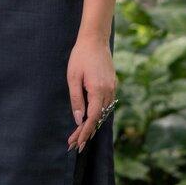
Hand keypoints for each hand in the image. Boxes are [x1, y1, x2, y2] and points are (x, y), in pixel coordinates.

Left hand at [66, 35, 116, 151]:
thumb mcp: (73, 78)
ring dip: (92, 124)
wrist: (95, 39)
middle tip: (75, 145)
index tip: (77, 144)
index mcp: (98, 90)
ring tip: (79, 136)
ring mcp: (112, 88)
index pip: (92, 118)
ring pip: (104, 112)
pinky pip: (106, 104)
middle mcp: (109, 91)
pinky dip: (98, 113)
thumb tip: (79, 119)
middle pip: (98, 118)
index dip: (85, 133)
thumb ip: (77, 99)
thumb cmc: (80, 57)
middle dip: (87, 133)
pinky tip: (89, 119)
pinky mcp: (112, 84)